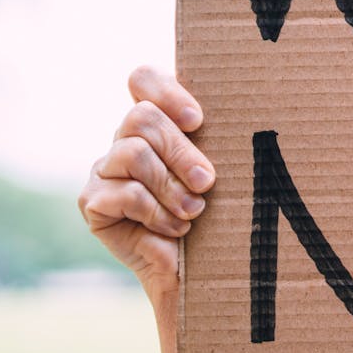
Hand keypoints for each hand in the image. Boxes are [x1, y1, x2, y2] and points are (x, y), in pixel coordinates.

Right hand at [78, 66, 212, 352]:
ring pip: (131, 153)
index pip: (143, 78)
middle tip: (208, 181)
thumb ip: (222, 138)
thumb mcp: (227, 170)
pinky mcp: (93, 202)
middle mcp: (126, 138)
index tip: (200, 120)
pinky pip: (120, 193)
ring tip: (195, 212)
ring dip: (170, 186)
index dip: (166, 90)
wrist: (207, 273)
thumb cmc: (226, 214)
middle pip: (140, 116)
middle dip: (180, 150)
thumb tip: (260, 105)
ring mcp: (104, 169)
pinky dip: (155, 213)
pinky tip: (175, 230)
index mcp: (159, 121)